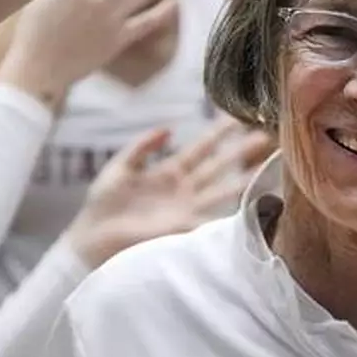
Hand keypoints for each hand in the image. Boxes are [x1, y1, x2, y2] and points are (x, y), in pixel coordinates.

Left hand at [64, 118, 272, 267]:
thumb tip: (168, 128)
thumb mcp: (119, 167)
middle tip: (265, 136)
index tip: (238, 116)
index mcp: (169, 172)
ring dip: (244, 178)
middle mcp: (184, 190)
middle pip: (219, 167)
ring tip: (266, 165)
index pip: (201, 148)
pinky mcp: (182, 230)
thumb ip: (142, 147)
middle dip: (241, 152)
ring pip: (222, 190)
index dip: (219, 132)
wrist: (90, 239)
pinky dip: (229, 215)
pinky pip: (211, 221)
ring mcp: (186, 210)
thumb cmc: (102, 205)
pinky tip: (248, 206)